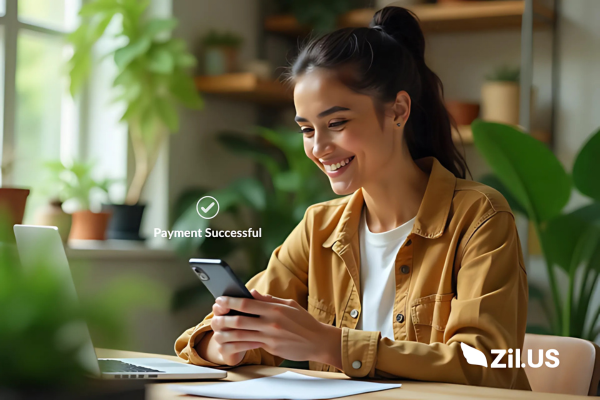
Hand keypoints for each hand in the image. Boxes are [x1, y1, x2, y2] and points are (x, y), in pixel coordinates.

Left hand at [210, 289, 341, 368]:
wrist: (319, 341)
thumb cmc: (305, 322)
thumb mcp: (290, 305)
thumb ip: (269, 299)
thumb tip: (251, 293)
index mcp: (275, 309)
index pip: (247, 303)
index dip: (230, 302)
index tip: (220, 300)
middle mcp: (271, 323)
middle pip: (240, 320)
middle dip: (223, 319)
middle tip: (214, 317)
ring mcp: (270, 337)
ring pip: (242, 336)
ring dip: (226, 334)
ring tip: (216, 332)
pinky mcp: (271, 348)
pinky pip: (250, 346)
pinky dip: (237, 345)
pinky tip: (228, 344)